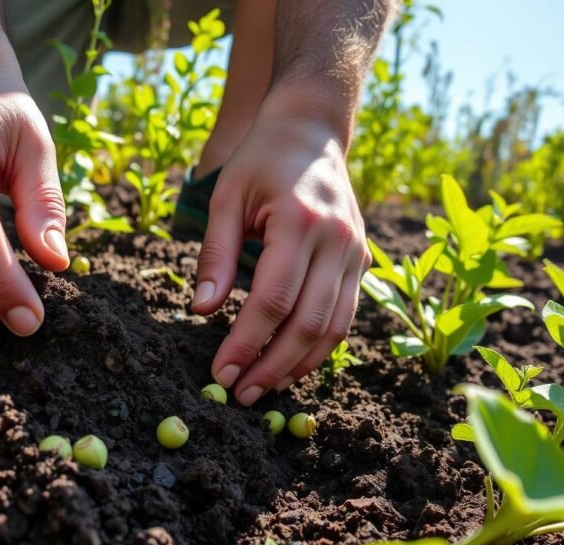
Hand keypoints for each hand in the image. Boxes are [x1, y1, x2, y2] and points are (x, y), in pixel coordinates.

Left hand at [191, 89, 371, 405]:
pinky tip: (292, 364)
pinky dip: (320, 347)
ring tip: (265, 389)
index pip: (273, 300)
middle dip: (272, 366)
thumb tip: (201, 310)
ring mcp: (356, 252)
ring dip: (299, 366)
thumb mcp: (225, 196)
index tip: (221, 373)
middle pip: (308, 323)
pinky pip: (346, 316)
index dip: (246, 343)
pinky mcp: (362, 260)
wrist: (311, 129)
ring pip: (335, 328)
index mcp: (300, 222)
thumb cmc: (261, 160)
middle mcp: (336, 241)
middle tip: (240, 395)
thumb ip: (215, 254)